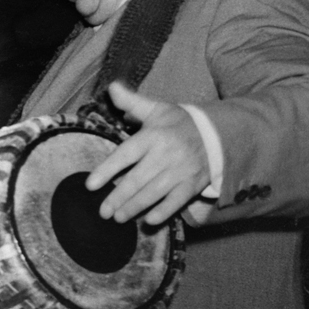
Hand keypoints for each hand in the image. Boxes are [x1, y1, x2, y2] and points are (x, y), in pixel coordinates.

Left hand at [86, 82, 209, 224]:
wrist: (217, 134)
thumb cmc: (178, 123)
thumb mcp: (156, 109)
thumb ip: (131, 102)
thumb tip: (111, 88)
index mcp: (153, 136)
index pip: (125, 155)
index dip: (106, 170)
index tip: (90, 185)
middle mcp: (165, 155)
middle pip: (136, 179)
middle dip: (117, 198)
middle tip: (102, 211)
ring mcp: (180, 171)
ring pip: (153, 193)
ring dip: (134, 207)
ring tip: (118, 217)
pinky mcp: (192, 185)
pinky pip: (176, 201)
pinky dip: (163, 212)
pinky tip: (149, 221)